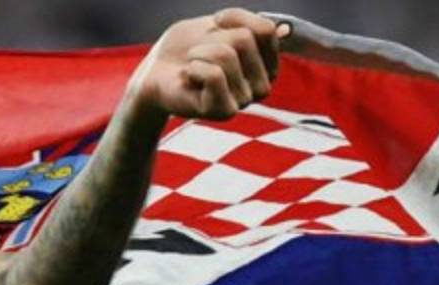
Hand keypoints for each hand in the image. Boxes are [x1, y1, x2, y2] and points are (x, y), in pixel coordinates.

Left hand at [128, 9, 290, 122]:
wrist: (155, 72)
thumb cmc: (186, 48)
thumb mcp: (218, 24)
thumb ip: (250, 23)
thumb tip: (283, 30)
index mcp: (266, 63)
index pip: (265, 29)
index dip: (231, 19)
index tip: (214, 28)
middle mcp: (262, 85)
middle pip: (244, 39)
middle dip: (213, 38)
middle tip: (199, 55)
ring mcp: (245, 100)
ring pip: (227, 55)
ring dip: (199, 53)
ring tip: (192, 67)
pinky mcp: (225, 111)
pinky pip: (214, 75)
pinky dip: (193, 69)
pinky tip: (189, 81)